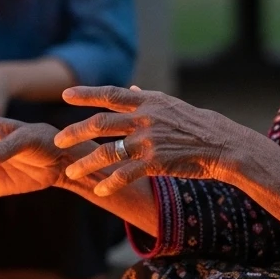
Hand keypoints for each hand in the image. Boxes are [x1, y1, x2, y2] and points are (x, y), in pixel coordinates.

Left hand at [55, 85, 249, 195]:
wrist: (221, 144)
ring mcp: (149, 140)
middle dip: (75, 132)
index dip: (86, 94)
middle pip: (101, 123)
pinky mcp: (155, 162)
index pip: (111, 94)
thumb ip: (146, 97)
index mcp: (147, 101)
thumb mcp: (171, 104)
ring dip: (87, 163)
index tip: (66, 95)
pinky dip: (109, 184)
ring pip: (108, 152)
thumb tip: (130, 87)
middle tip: (58, 141)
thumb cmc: (195, 124)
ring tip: (72, 172)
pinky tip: (98, 191)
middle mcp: (145, 118)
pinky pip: (125, 174)